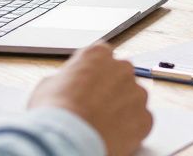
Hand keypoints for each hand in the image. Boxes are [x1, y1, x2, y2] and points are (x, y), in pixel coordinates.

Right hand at [29, 44, 151, 155]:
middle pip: (121, 76)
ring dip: (123, 109)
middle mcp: (122, 68)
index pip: (103, 57)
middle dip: (112, 90)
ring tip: (103, 124)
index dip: (96, 74)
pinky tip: (113, 135)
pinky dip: (131, 129)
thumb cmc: (55, 112)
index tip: (90, 86)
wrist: (67, 138)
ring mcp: (137, 93)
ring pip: (133, 99)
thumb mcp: (48, 85)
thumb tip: (67, 83)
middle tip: (96, 107)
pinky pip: (141, 121)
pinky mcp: (145, 118)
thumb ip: (67, 78)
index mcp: (98, 54)